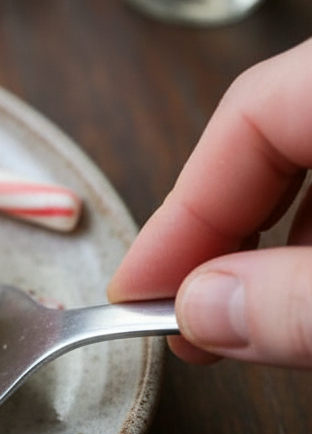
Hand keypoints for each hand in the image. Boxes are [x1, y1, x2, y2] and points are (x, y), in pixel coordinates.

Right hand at [108, 39, 311, 366]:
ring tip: (250, 321)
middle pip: (282, 135)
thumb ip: (302, 301)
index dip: (185, 207)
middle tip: (185, 318)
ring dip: (278, 241)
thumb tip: (204, 309)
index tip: (139, 292)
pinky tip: (310, 295)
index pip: (253, 113)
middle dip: (225, 231)